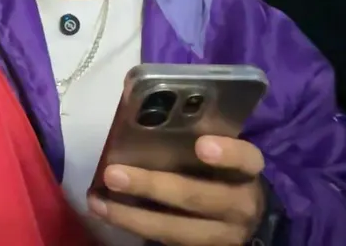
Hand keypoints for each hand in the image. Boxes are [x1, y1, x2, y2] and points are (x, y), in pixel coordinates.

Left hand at [88, 136, 267, 245]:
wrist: (247, 220)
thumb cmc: (225, 174)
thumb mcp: (223, 156)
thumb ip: (198, 139)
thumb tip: (144, 111)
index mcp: (247, 172)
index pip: (246, 159)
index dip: (227, 153)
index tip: (202, 145)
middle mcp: (240, 205)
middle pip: (198, 197)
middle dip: (153, 186)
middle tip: (114, 174)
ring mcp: (222, 235)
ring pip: (175, 229)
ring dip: (132, 216)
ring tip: (98, 202)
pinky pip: (165, 240)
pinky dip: (133, 226)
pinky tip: (107, 213)